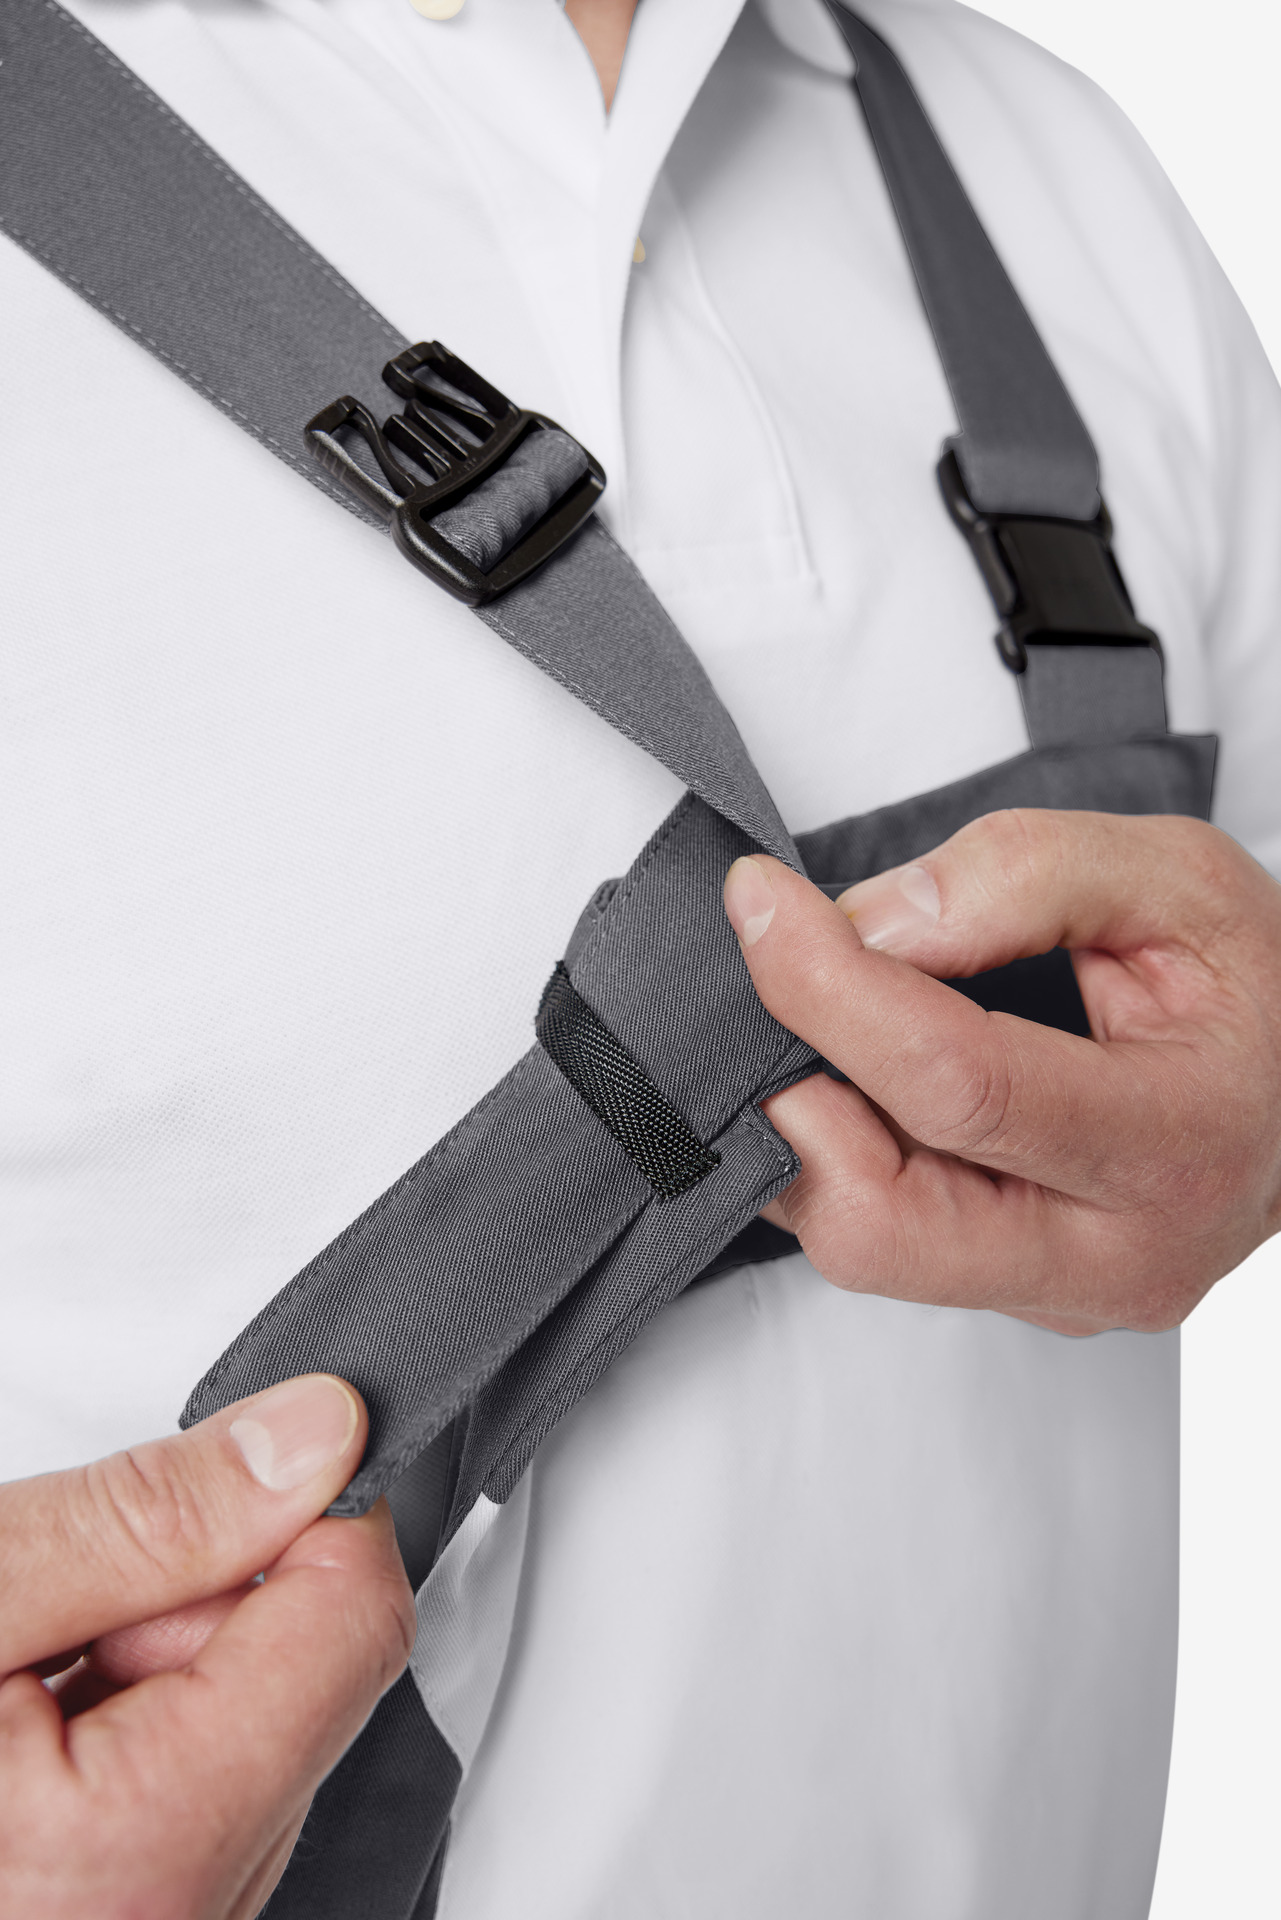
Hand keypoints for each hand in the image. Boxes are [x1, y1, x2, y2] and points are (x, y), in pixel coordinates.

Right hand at [0, 1375, 414, 1919]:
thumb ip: (142, 1522)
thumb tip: (314, 1436)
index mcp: (149, 1854)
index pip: (357, 1617)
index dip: (307, 1504)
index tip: (248, 1453)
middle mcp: (180, 1919)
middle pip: (307, 1671)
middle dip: (194, 1591)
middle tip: (67, 1595)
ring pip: (249, 1720)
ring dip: (150, 1654)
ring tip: (26, 1665)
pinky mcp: (137, 1911)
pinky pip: (190, 1784)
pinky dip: (121, 1721)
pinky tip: (26, 1719)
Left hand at [724, 809, 1280, 1335]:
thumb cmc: (1257, 987)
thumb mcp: (1177, 878)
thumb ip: (1025, 875)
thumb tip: (869, 925)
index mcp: (1176, 1142)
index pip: (954, 1082)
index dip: (828, 986)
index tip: (762, 903)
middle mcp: (1117, 1255)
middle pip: (878, 1221)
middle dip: (793, 1094)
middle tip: (778, 981)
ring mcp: (1066, 1295)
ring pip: (863, 1246)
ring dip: (807, 1128)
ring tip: (829, 1020)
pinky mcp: (1025, 1298)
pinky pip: (886, 1244)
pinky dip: (839, 1158)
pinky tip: (862, 1080)